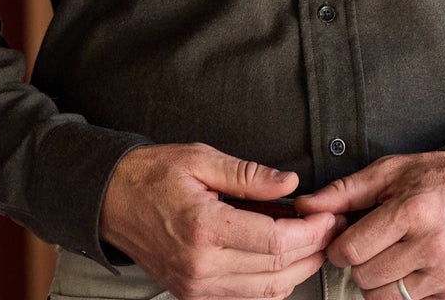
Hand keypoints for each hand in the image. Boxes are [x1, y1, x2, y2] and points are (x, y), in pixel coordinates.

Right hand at [98, 142, 345, 299]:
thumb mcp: (201, 158)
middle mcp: (202, 267)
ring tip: (315, 239)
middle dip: (313, 250)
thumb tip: (290, 184)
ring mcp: (197, 286)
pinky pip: (246, 295)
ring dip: (298, 269)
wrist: (111, 201)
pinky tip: (285, 255)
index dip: (311, 232)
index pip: (275, 243)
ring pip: (265, 291)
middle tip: (333, 226)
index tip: (330, 215)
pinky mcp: (194, 292)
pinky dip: (273, 279)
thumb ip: (249, 175)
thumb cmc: (153, 174)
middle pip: (276, 271)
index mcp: (204, 230)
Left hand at [293, 152, 444, 299]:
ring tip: (392, 255)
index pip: (351, 250)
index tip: (345, 238)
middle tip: (374, 243)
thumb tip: (307, 206)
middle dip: (360, 262)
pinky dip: (404, 291)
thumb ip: (345, 191)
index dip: (339, 246)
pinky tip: (412, 267)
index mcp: (411, 211)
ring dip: (379, 280)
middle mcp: (430, 246)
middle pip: (364, 278)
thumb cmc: (441, 178)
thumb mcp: (391, 171)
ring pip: (384, 298)